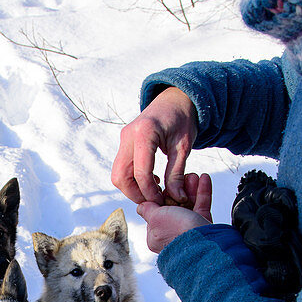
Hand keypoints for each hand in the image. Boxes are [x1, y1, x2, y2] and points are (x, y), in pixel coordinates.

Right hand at [112, 87, 197, 203]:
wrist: (175, 100)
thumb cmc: (183, 119)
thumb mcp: (183, 146)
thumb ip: (177, 173)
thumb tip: (177, 198)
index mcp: (145, 133)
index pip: (140, 172)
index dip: (150, 192)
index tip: (162, 201)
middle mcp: (128, 135)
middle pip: (121, 176)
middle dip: (135, 194)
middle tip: (154, 202)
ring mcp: (124, 139)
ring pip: (117, 174)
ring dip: (132, 189)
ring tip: (153, 192)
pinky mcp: (124, 143)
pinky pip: (121, 168)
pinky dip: (132, 180)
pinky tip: (151, 181)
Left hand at [138, 173, 212, 253]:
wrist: (202, 244)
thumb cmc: (176, 232)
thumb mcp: (155, 218)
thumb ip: (147, 210)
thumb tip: (140, 206)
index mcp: (156, 235)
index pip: (156, 211)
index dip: (161, 195)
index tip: (165, 183)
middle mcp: (171, 234)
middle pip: (174, 206)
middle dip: (179, 190)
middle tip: (182, 176)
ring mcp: (188, 231)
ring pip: (189, 204)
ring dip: (191, 188)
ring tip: (193, 175)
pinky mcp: (203, 227)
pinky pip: (201, 206)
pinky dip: (202, 192)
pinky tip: (204, 179)